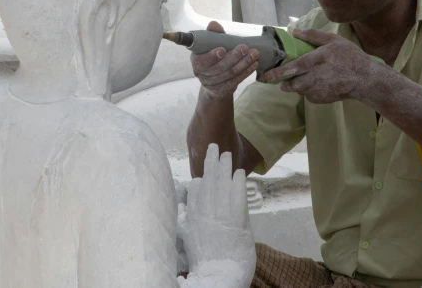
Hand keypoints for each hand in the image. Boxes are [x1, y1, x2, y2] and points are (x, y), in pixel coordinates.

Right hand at [177, 144, 255, 287]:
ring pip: (222, 184)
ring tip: (227, 154)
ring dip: (225, 167)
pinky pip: (237, 195)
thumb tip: (181, 211)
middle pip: (208, 181)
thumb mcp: (188, 241)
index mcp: (193, 218)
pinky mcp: (237, 220)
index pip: (195, 191)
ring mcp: (221, 215)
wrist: (218, 276)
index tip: (201, 173)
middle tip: (214, 147)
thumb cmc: (204, 263)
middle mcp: (205, 212)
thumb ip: (185, 223)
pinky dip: (238, 183)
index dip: (200, 180)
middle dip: (211, 163)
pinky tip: (239, 173)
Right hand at [191, 22, 259, 99]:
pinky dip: (246, 72)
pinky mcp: (222, 90)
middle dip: (234, 57)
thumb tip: (213, 24)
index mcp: (196, 61)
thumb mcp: (210, 45)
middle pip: (220, 67)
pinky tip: (254, 65)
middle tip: (246, 48)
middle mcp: (202, 74)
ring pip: (230, 74)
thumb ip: (213, 35)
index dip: (213, 56)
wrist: (213, 80)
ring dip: (244, 64)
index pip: (203, 60)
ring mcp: (212, 84)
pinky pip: (236, 80)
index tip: (223, 49)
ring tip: (255, 55)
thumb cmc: (212, 56)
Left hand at [265, 29, 375, 103]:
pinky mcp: (322, 99)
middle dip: (284, 83)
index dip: (280, 72)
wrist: (365, 79)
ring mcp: (320, 90)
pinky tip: (315, 84)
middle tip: (282, 79)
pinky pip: (308, 96)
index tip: (268, 75)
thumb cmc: (350, 56)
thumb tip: (295, 31)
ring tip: (302, 78)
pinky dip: (307, 91)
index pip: (295, 67)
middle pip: (293, 84)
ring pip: (299, 91)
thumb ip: (313, 36)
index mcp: (318, 60)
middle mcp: (317, 77)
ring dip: (296, 86)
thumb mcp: (334, 40)